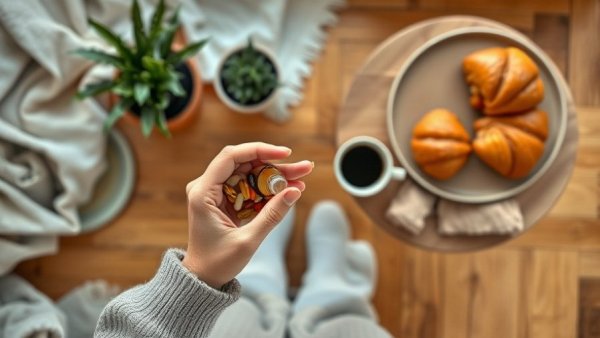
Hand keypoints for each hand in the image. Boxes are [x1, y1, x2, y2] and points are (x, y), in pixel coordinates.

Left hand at [181, 143, 312, 288]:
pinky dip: (268, 189)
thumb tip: (295, 191)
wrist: (202, 278)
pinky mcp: (225, 200)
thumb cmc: (217, 263)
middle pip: (245, 164)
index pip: (231, 157)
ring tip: (302, 178)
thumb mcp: (248, 240)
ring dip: (275, 176)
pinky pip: (249, 187)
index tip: (285, 154)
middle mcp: (207, 187)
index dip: (259, 150)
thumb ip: (271, 215)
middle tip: (304, 168)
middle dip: (275, 164)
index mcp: (203, 192)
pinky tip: (290, 189)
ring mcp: (216, 193)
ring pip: (250, 174)